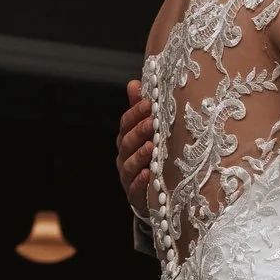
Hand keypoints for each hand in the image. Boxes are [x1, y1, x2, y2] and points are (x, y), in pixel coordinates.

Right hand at [117, 82, 156, 217]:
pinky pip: (135, 189)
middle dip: (139, 132)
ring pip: (130, 165)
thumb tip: (133, 83)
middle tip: (152, 122)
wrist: (155, 196)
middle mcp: (124, 158)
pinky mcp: (136, 197)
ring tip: (151, 147)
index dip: (135, 113)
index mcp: (126, 141)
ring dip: (140, 155)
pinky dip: (141, 182)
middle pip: (127, 143)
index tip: (150, 103)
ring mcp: (128, 177)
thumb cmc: (152, 158)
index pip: (126, 124)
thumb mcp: (146, 133)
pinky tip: (149, 175)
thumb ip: (139, 111)